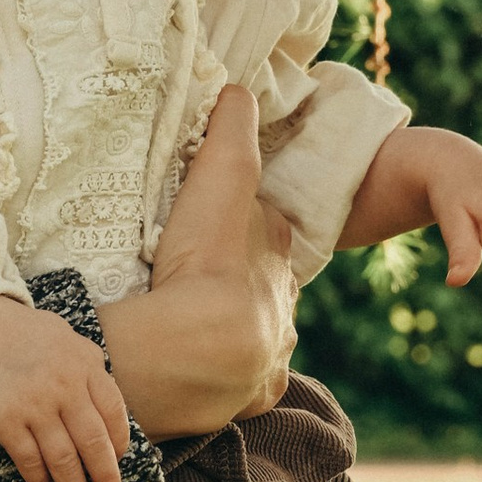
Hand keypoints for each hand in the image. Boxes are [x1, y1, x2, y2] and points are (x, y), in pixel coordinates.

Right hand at [0, 295, 131, 481]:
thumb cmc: (25, 335)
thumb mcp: (69, 340)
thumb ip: (91, 368)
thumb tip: (109, 408)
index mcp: (86, 367)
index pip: (115, 415)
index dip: (119, 445)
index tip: (117, 462)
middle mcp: (65, 388)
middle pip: (94, 445)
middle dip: (106, 479)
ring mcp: (35, 405)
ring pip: (63, 460)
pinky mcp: (5, 419)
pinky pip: (29, 460)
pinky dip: (39, 481)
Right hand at [98, 87, 297, 439]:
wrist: (200, 350)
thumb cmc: (207, 262)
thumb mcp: (220, 177)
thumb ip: (229, 129)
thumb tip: (236, 89)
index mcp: (278, 250)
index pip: (264, 226)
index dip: (241, 221)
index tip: (211, 226)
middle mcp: (286, 301)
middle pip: (266, 280)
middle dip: (244, 278)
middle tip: (198, 279)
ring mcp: (273, 350)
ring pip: (261, 331)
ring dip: (237, 327)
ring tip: (194, 326)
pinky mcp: (255, 393)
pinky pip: (248, 382)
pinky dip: (232, 376)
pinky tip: (205, 372)